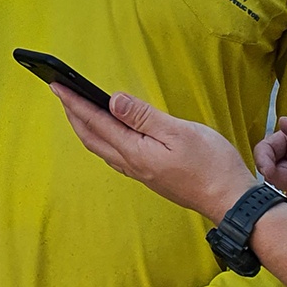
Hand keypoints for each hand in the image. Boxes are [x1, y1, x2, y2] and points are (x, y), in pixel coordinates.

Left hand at [50, 89, 254, 223]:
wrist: (229, 200)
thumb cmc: (211, 165)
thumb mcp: (179, 132)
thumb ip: (143, 117)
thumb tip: (113, 101)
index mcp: (135, 152)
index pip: (96, 123)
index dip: (75, 103)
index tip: (57, 86)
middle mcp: (132, 165)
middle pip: (92, 138)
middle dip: (74, 115)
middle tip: (60, 94)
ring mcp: (140, 173)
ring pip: (102, 148)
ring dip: (86, 128)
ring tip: (78, 110)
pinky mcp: (151, 176)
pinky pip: (115, 155)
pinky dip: (103, 140)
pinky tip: (108, 134)